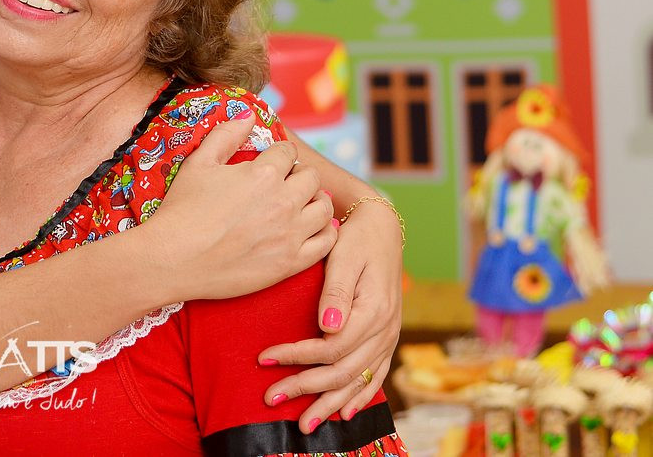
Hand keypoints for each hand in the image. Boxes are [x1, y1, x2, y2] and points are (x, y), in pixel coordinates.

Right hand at [145, 116, 337, 303]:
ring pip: (325, 207)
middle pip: (312, 177)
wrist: (173, 260)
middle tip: (284, 184)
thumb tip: (248, 114)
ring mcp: (290, 234)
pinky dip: (324, 232)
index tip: (271, 162)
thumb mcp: (198, 164)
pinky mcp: (290, 262)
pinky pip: (327, 242)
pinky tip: (308, 229)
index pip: (288, 152)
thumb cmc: (182, 210)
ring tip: (299, 204)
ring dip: (315, 201)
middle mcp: (283, 201)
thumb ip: (225, 135)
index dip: (279, 154)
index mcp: (262, 174)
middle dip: (299, 175)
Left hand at [256, 198, 402, 432]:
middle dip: (305, 388)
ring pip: (358, 381)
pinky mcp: (386, 339)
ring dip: (329, 404)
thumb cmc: (355, 239)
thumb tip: (327, 326)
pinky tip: (343, 413)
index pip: (330, 348)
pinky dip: (359, 397)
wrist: (381, 228)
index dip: (297, 357)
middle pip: (342, 372)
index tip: (264, 359)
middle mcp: (385, 331)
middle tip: (271, 399)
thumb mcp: (343, 256)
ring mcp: (388, 338)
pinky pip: (376, 376)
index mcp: (373, 312)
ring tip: (304, 424)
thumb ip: (335, 291)